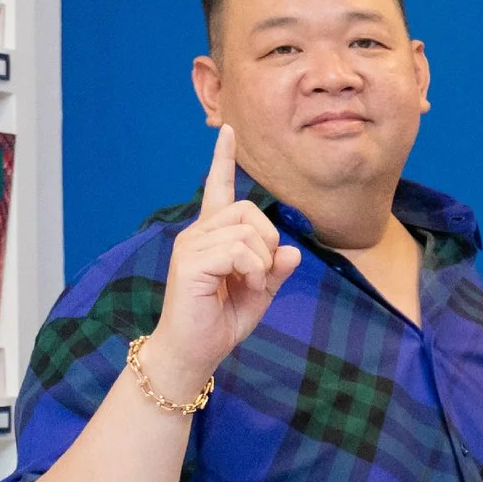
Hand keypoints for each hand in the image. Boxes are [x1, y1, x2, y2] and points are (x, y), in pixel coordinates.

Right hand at [139, 126, 301, 397]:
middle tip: (259, 274)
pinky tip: (243, 285)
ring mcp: (191, 244)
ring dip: (261, 261)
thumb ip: (275, 269)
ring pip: (247, 231)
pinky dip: (252, 269)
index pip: (218, 190)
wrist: (195, 351)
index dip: (223, 160)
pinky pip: (238, 249)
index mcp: (213, 237)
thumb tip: (291, 249)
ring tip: (248, 284)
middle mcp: (198, 233)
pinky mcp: (190, 260)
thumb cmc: (222, 320)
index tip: (228, 130)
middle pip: (249, 211)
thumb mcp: (260, 293)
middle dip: (268, 241)